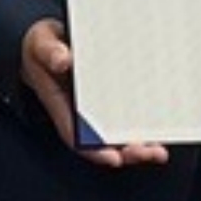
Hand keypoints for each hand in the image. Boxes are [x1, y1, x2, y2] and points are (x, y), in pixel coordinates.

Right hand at [22, 19, 168, 167]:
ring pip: (116, 136)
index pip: (76, 136)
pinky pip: (125, 118)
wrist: (46, 44)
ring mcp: (93, 110)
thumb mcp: (41, 43)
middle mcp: (78, 114)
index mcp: (60, 105)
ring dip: (138, 147)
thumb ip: (50, 52)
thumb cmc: (42, 47)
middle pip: (101, 143)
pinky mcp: (107, 100)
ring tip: (158, 152)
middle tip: (147, 153)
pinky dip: (142, 128)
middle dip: (125, 152)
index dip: (95, 150)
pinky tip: (159, 132)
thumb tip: (63, 61)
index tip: (113, 157)